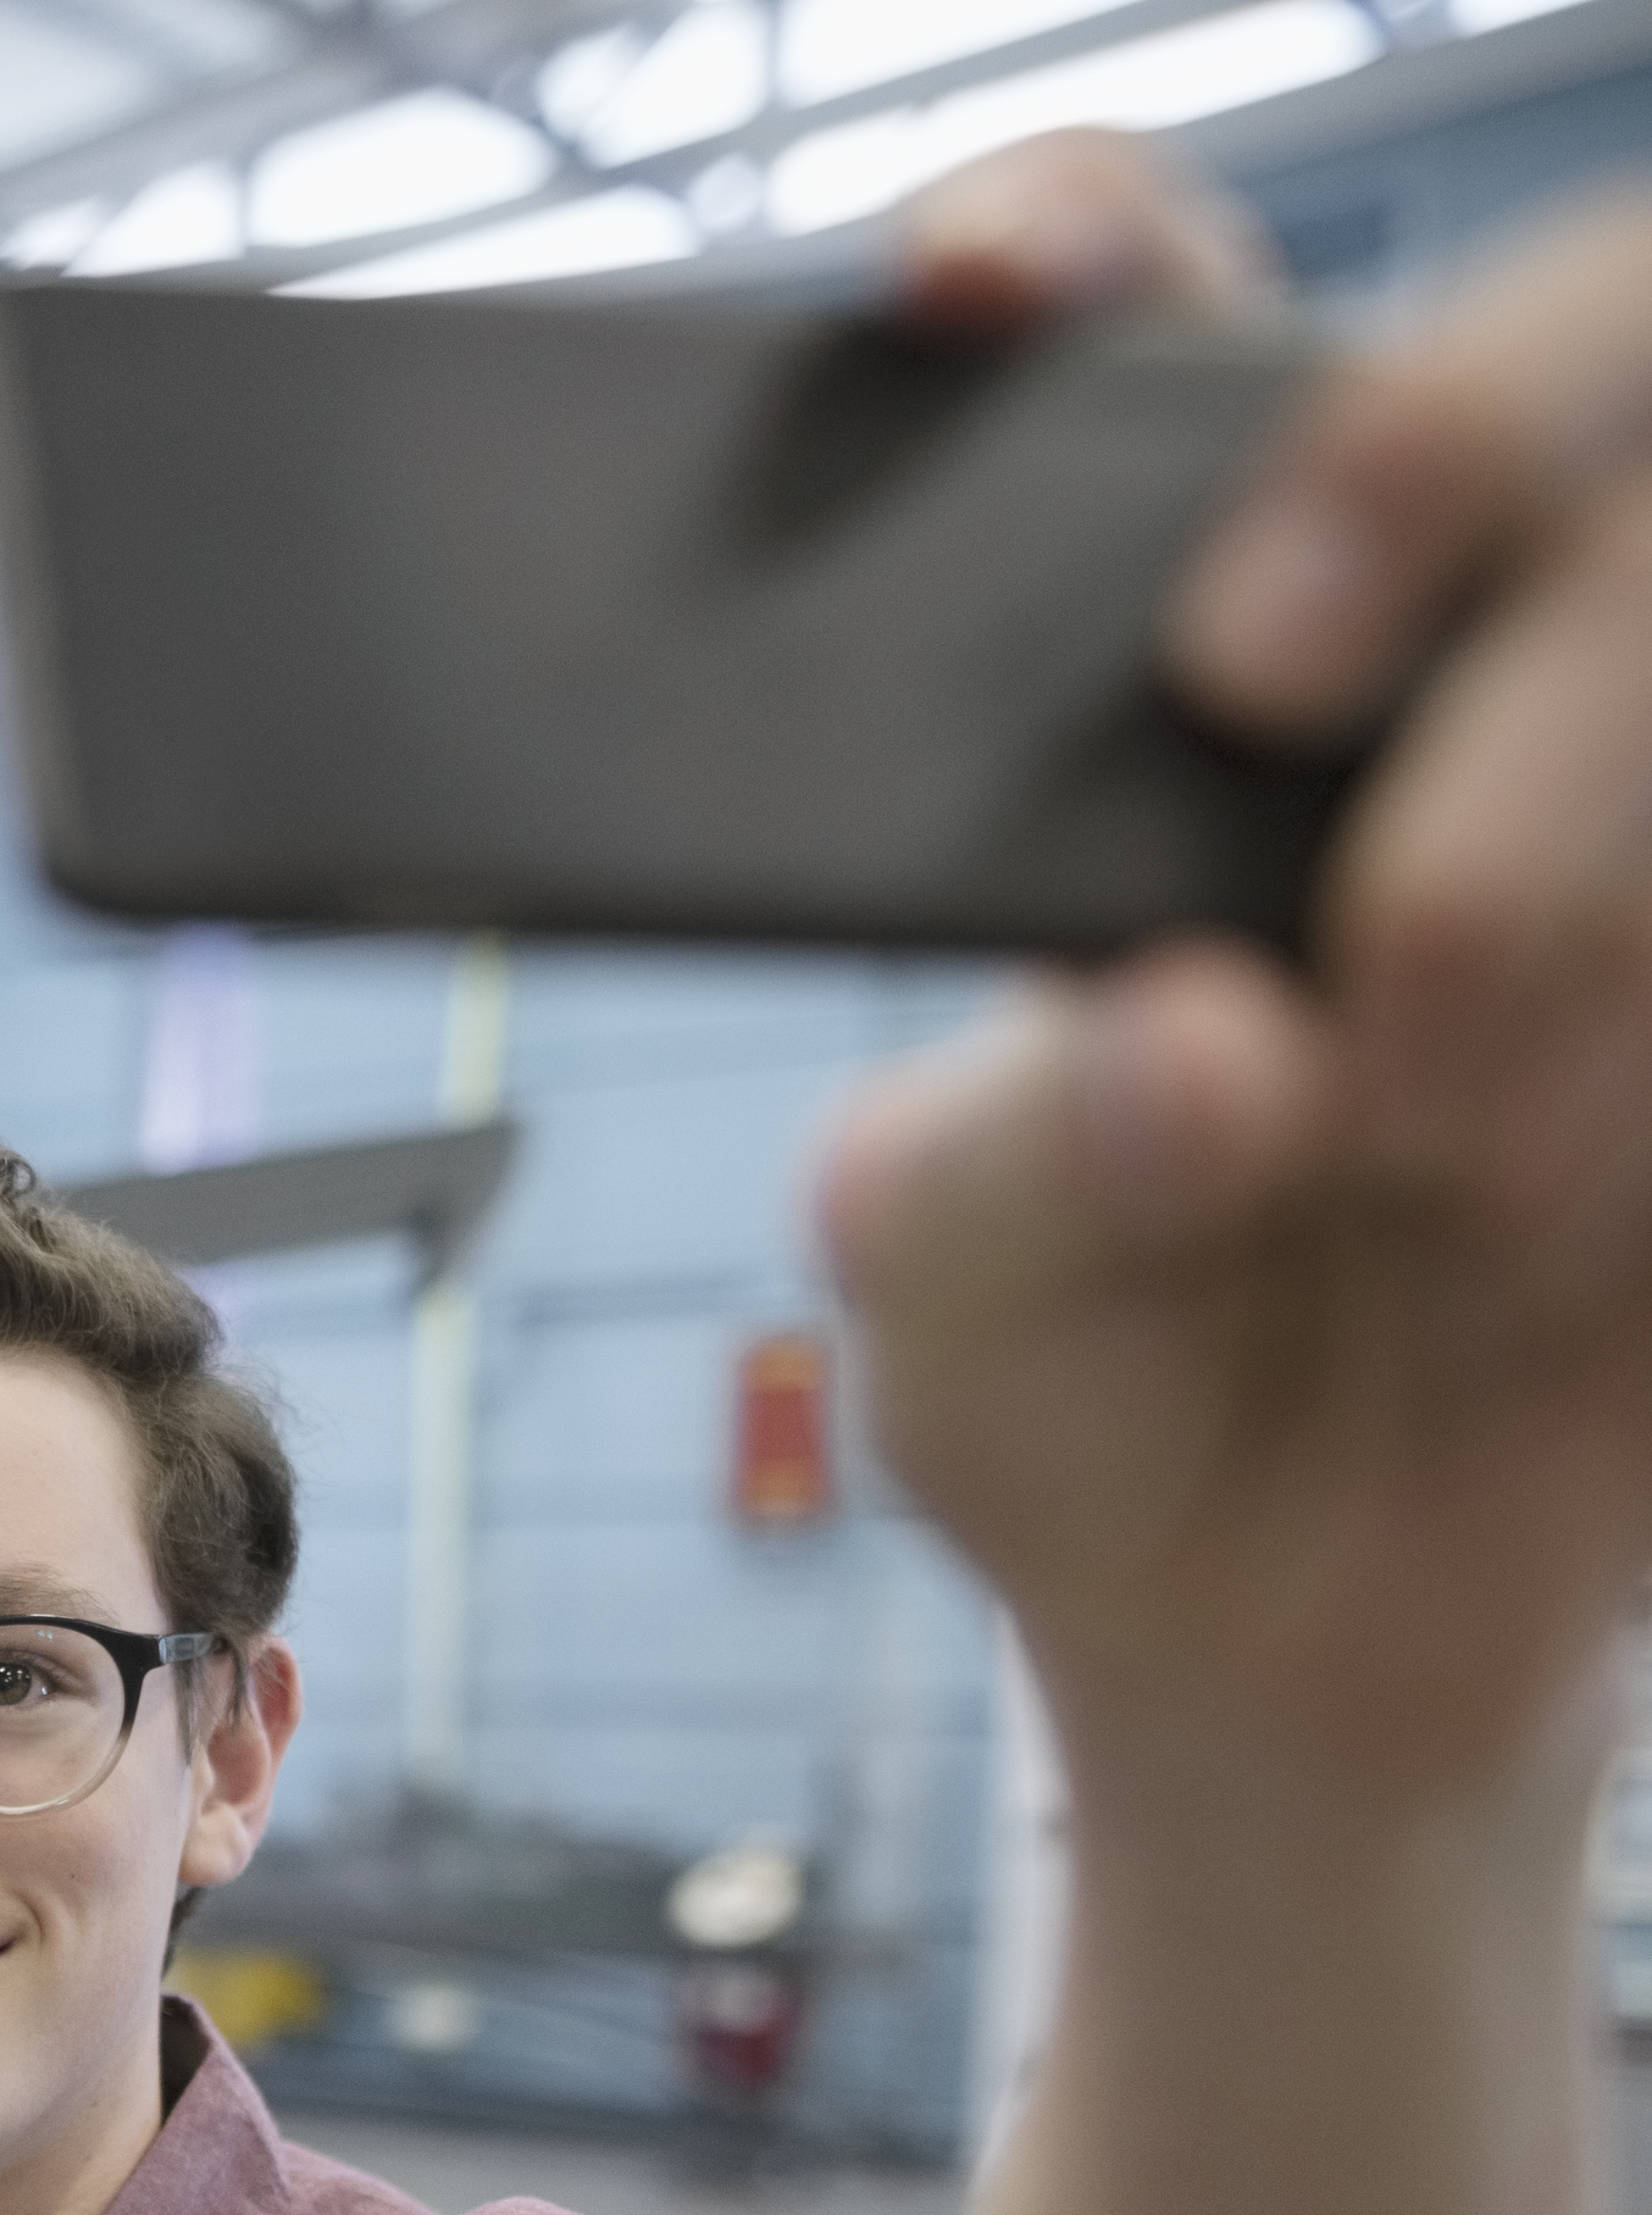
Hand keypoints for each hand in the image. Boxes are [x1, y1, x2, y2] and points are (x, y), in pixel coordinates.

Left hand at [825, 142, 1651, 1816]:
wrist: (1307, 1654)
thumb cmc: (1100, 1393)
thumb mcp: (949, 1307)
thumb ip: (1006, 1171)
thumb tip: (1201, 1046)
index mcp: (1177, 681)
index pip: (1152, 331)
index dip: (1086, 243)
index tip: (984, 294)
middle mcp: (1461, 668)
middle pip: (1568, 360)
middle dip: (1432, 479)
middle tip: (1288, 757)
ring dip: (1568, 891)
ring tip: (1438, 1155)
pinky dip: (1651, 1086)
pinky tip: (1562, 1217)